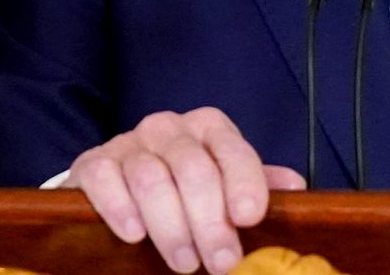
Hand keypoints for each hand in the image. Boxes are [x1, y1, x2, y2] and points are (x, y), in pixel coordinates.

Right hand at [65, 107, 306, 273]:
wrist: (121, 185)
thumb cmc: (184, 189)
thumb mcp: (224, 185)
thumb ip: (255, 185)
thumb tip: (296, 188)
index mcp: (209, 128)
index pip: (232, 150)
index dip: (244, 183)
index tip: (249, 219)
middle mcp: (169, 128)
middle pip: (194, 169)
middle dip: (210, 221)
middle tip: (220, 263)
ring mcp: (128, 143)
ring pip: (151, 178)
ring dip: (171, 226)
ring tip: (184, 262)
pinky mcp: (92, 163)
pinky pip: (104, 179)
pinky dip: (119, 208)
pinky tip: (134, 235)